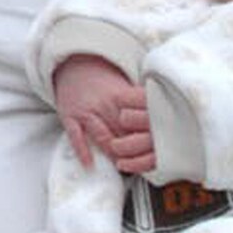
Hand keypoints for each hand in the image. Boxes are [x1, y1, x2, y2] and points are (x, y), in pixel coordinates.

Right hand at [53, 53, 154, 173]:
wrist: (74, 66)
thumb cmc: (103, 81)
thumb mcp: (123, 87)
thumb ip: (139, 103)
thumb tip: (162, 117)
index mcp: (120, 96)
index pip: (137, 118)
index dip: (147, 133)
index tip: (156, 147)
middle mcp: (104, 104)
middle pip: (122, 130)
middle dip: (133, 147)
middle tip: (143, 163)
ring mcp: (86, 111)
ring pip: (102, 135)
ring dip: (112, 152)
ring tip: (122, 165)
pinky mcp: (70, 117)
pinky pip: (76, 137)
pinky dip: (83, 151)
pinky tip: (91, 164)